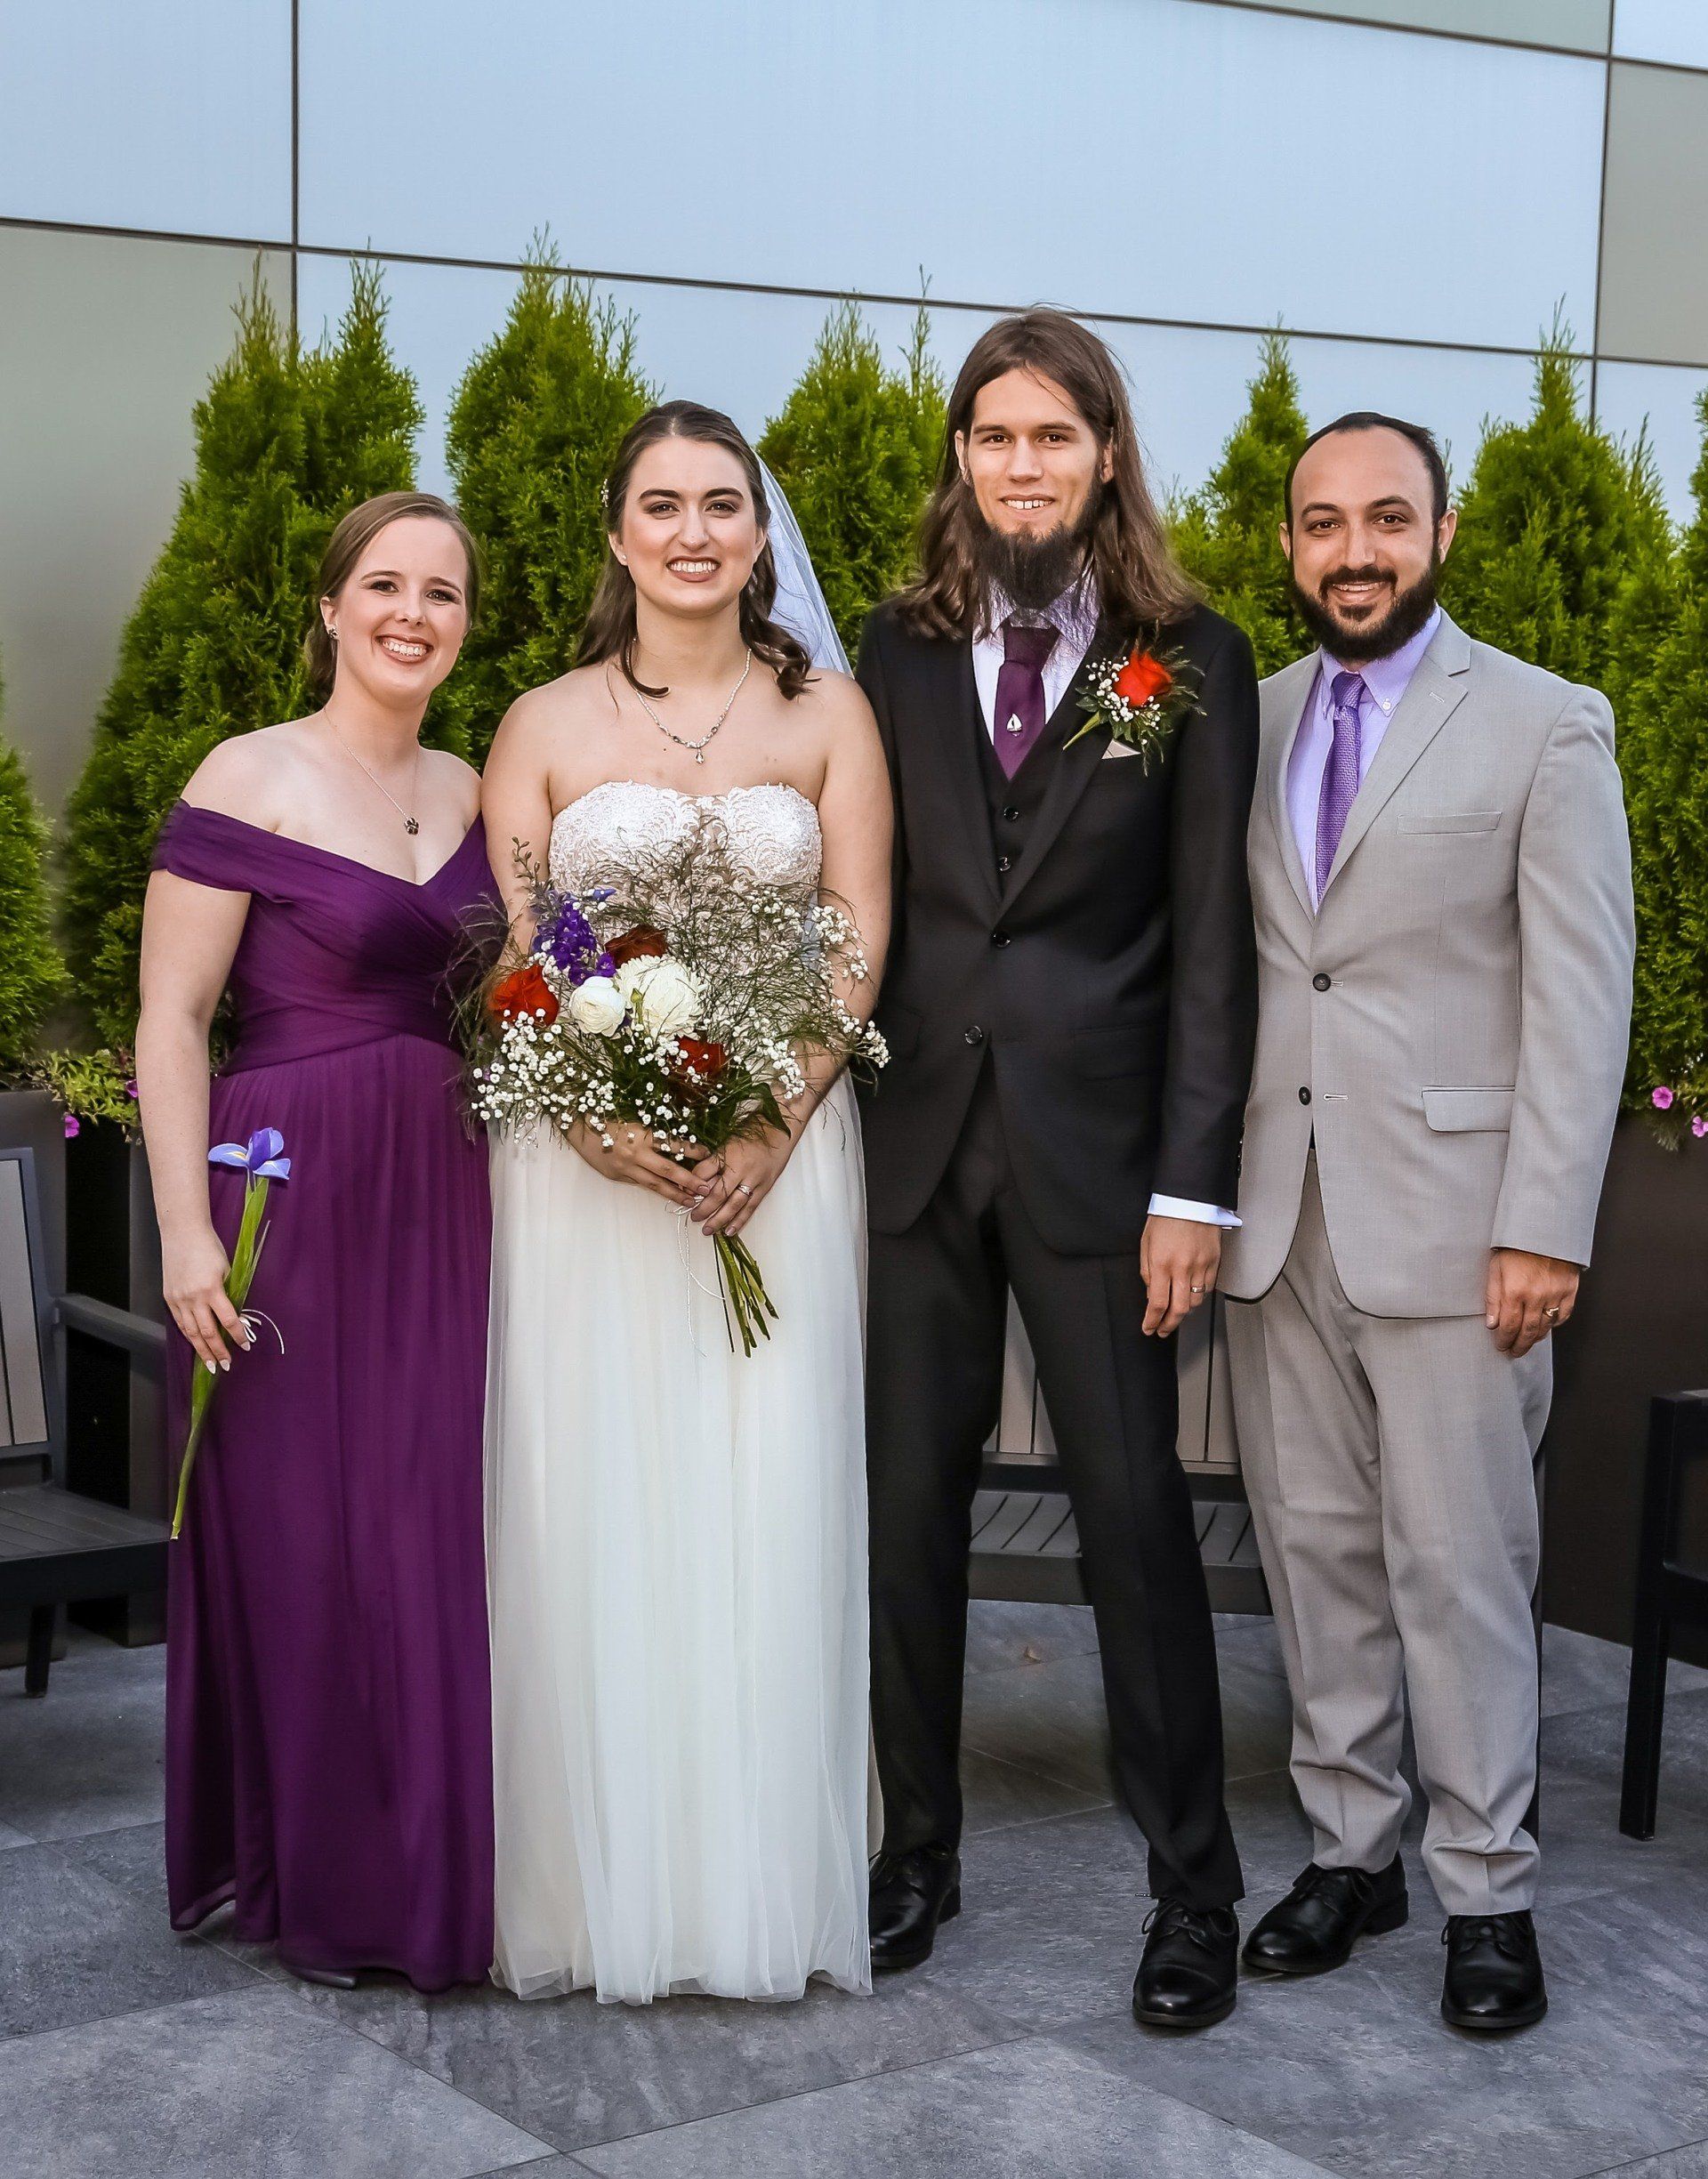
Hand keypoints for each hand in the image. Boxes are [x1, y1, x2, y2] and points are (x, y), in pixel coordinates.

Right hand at [161, 1223, 249, 1371]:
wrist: (183, 1232)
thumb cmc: (208, 1247)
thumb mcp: (226, 1269)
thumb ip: (227, 1292)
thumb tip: (233, 1314)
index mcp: (212, 1289)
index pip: (227, 1320)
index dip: (237, 1335)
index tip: (245, 1345)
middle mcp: (193, 1298)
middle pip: (207, 1332)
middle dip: (218, 1351)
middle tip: (227, 1364)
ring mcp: (178, 1299)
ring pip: (190, 1332)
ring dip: (201, 1349)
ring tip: (210, 1364)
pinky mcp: (169, 1297)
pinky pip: (179, 1322)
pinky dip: (188, 1335)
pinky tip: (194, 1344)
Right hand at [568, 1118, 703, 1206]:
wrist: (578, 1127)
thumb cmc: (608, 1115)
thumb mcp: (634, 1116)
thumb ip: (654, 1128)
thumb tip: (680, 1137)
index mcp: (641, 1133)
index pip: (674, 1143)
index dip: (693, 1149)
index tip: (710, 1153)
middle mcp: (635, 1153)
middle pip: (668, 1169)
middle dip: (689, 1180)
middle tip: (707, 1189)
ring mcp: (625, 1168)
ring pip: (655, 1184)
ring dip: (674, 1193)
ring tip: (691, 1201)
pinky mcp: (617, 1177)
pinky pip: (640, 1184)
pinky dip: (655, 1189)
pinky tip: (668, 1194)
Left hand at [687, 1127, 798, 1240]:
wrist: (780, 1130)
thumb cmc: (752, 1132)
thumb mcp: (726, 1142)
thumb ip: (712, 1161)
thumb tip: (695, 1181)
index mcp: (728, 1153)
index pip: (704, 1172)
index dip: (692, 1185)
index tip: (684, 1194)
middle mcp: (741, 1168)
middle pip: (719, 1193)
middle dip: (704, 1208)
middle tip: (693, 1217)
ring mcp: (755, 1179)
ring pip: (735, 1204)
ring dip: (720, 1219)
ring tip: (708, 1230)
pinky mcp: (765, 1187)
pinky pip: (750, 1207)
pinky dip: (740, 1220)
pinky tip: (730, 1230)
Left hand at [1140, 1216, 1220, 1337]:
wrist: (1190, 1199)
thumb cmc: (1166, 1217)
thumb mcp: (1146, 1244)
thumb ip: (1148, 1272)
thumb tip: (1151, 1294)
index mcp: (1162, 1263)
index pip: (1157, 1304)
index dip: (1152, 1321)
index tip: (1149, 1328)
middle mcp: (1182, 1267)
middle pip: (1179, 1310)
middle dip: (1169, 1325)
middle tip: (1163, 1330)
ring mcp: (1201, 1266)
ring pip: (1196, 1302)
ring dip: (1184, 1312)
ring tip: (1176, 1314)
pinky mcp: (1214, 1262)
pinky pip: (1208, 1288)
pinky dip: (1199, 1296)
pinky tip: (1191, 1295)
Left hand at [1486, 1248, 1579, 1357]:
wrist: (1544, 1230)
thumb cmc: (1516, 1246)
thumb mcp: (1495, 1269)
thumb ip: (1492, 1298)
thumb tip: (1492, 1324)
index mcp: (1515, 1291)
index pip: (1508, 1326)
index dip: (1504, 1340)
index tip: (1501, 1346)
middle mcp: (1536, 1296)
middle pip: (1528, 1332)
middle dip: (1519, 1345)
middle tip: (1513, 1352)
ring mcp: (1555, 1295)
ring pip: (1546, 1327)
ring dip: (1535, 1338)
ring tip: (1527, 1342)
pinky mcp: (1569, 1291)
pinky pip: (1563, 1316)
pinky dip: (1554, 1324)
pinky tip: (1546, 1326)